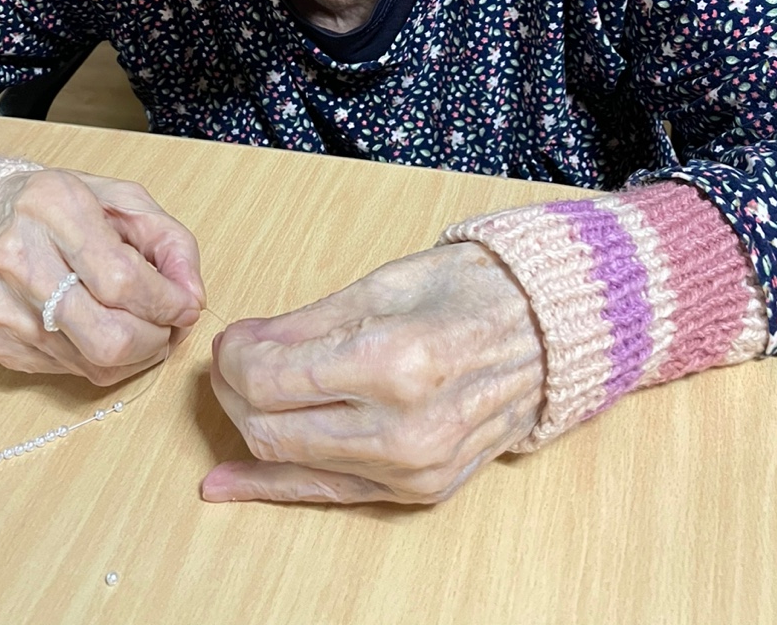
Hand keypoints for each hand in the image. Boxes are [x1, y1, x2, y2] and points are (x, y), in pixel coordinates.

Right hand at [0, 168, 204, 384]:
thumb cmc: (56, 207)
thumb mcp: (120, 199)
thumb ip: (168, 241)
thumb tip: (193, 297)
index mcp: (53, 207)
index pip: (122, 280)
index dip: (167, 303)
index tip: (187, 305)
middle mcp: (17, 257)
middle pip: (107, 337)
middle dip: (155, 341)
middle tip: (168, 327)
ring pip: (91, 364)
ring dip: (133, 354)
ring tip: (139, 326)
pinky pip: (67, 372)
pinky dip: (98, 360)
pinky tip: (98, 328)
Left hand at [204, 243, 543, 504]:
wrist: (547, 332)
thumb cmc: (471, 292)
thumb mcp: (383, 285)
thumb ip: (305, 323)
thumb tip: (243, 344)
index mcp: (394, 363)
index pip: (272, 379)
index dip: (233, 357)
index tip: (229, 337)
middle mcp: (404, 429)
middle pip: (271, 427)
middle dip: (233, 390)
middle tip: (231, 357)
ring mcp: (413, 469)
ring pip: (291, 462)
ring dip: (251, 424)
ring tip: (241, 390)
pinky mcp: (419, 491)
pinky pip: (329, 492)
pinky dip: (274, 486)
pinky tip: (229, 481)